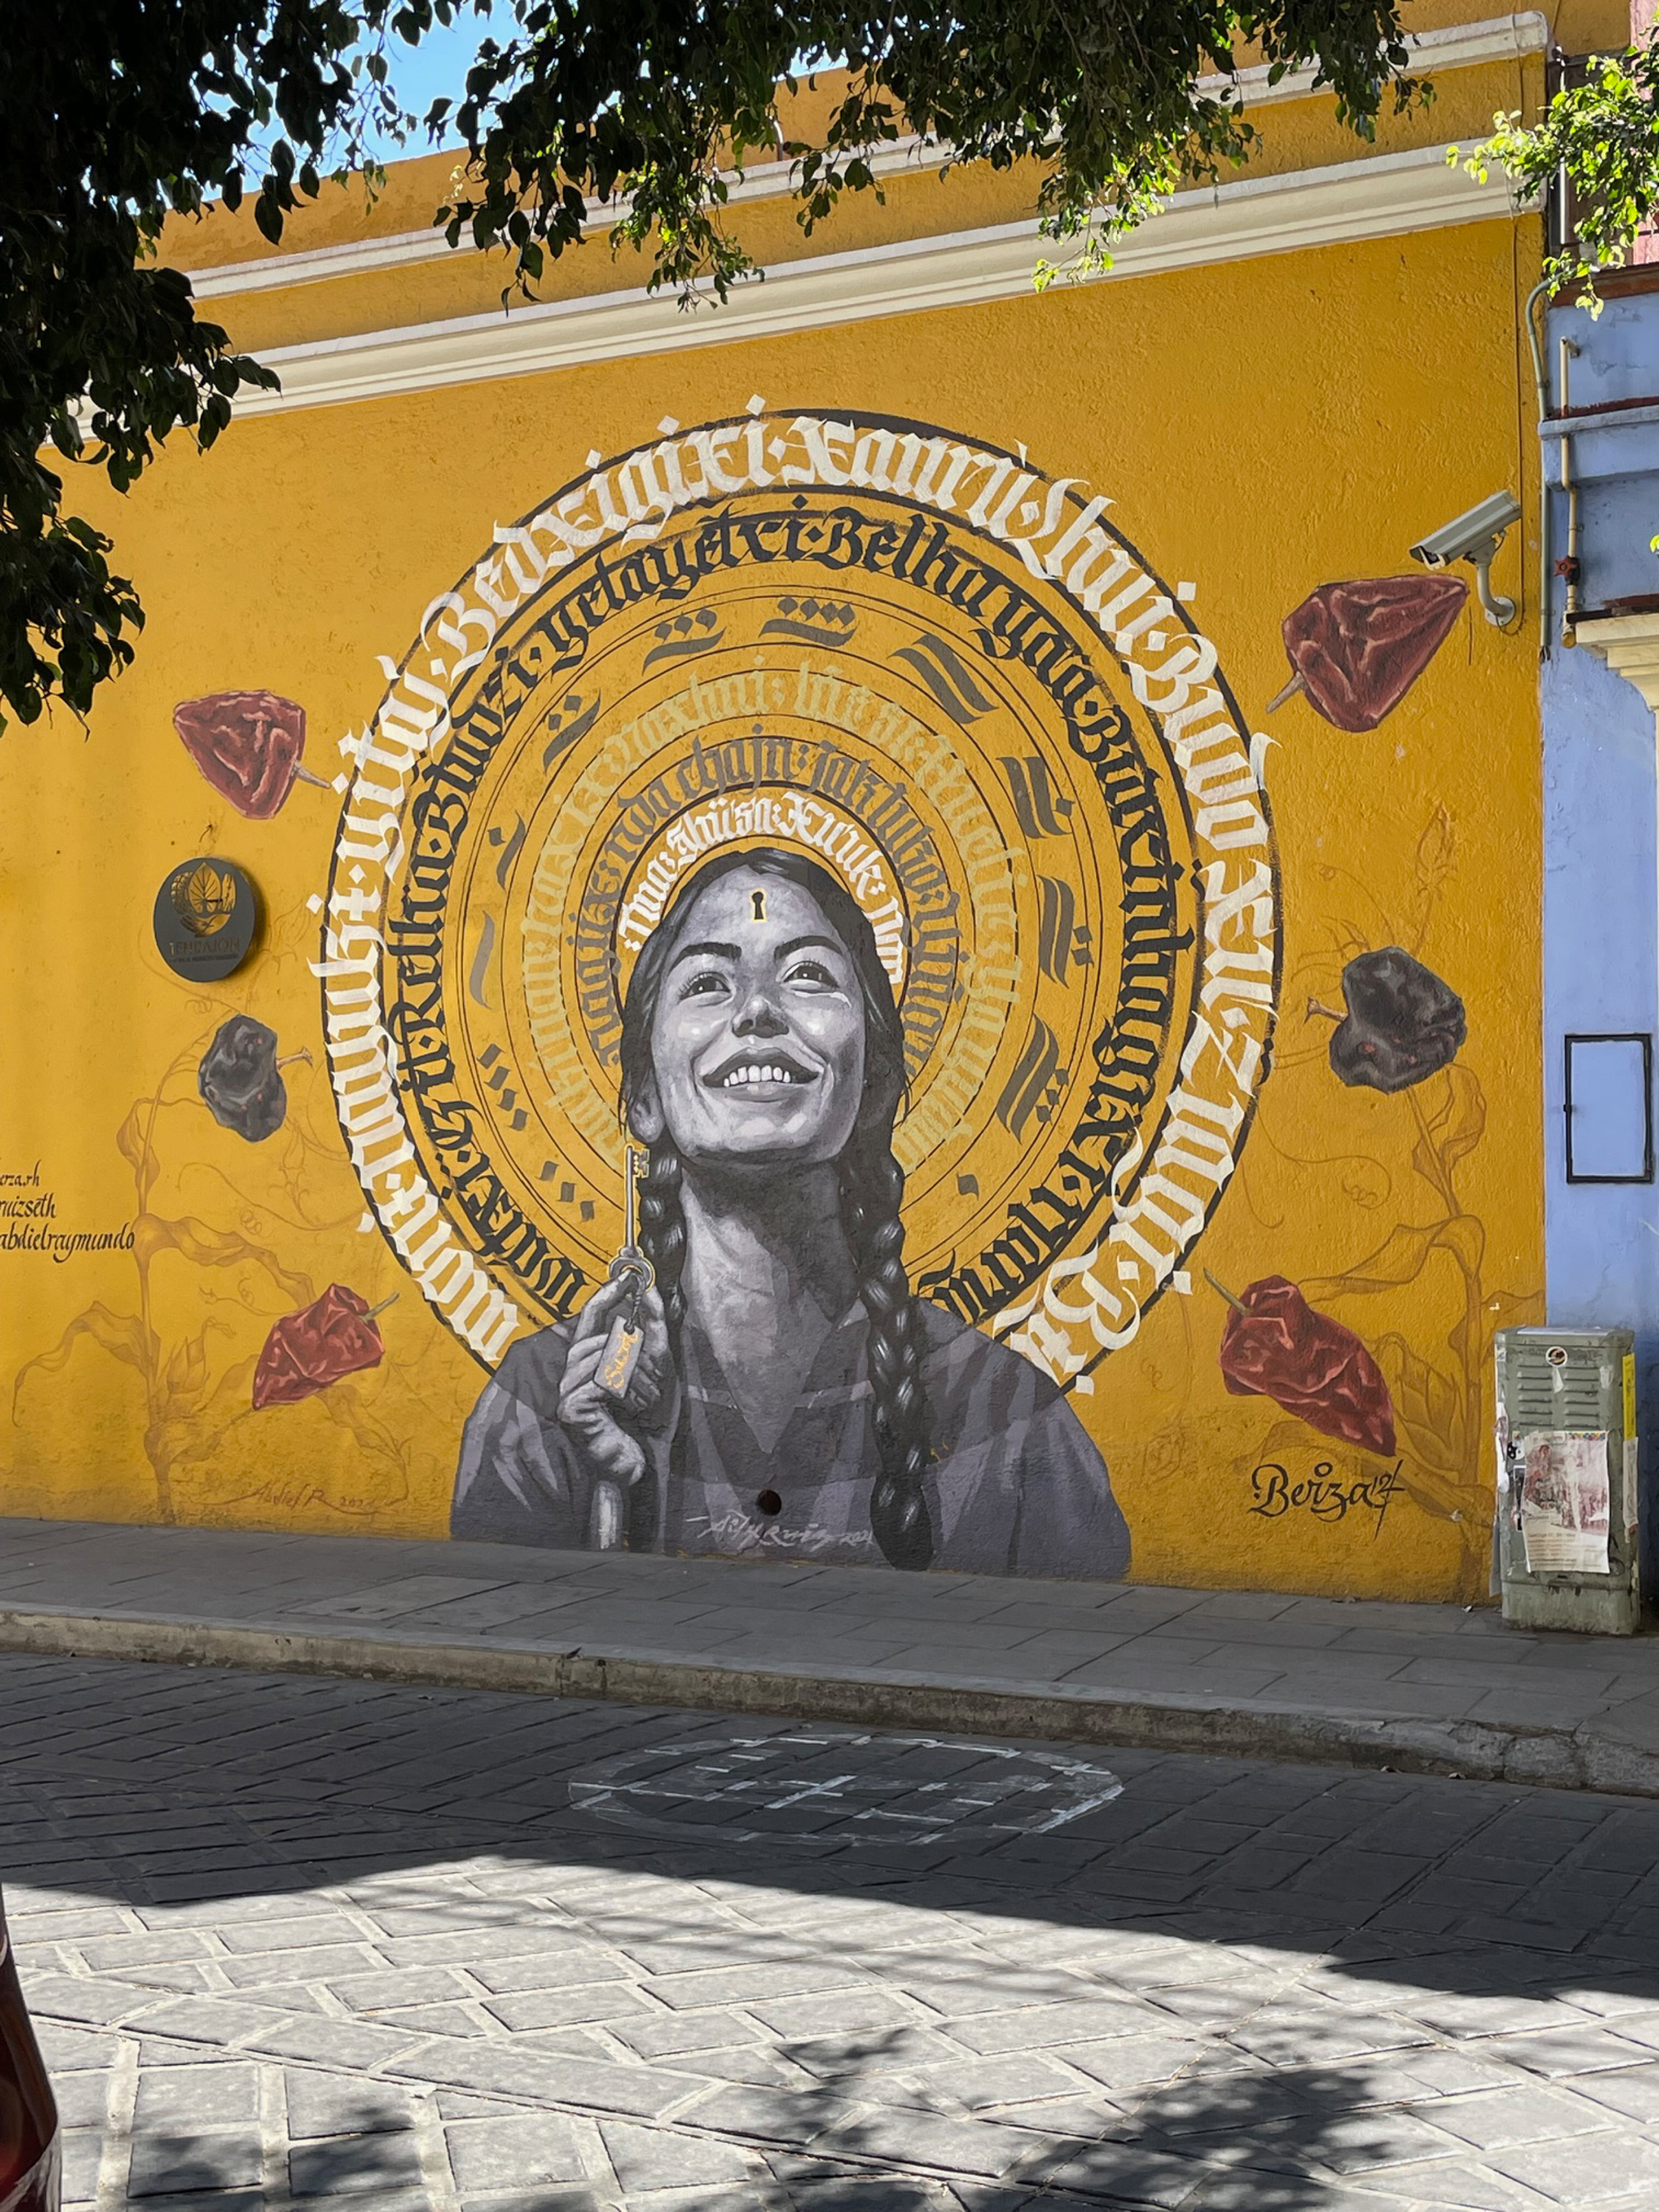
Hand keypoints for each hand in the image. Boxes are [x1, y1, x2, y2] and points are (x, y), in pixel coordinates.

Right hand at [556, 1275, 676, 1489]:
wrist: (649, 1461)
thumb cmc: (649, 1417)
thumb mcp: (658, 1363)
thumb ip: (652, 1325)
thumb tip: (647, 1286)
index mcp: (591, 1358)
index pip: (591, 1315)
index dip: (606, 1292)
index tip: (626, 1271)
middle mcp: (573, 1371)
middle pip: (601, 1336)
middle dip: (636, 1355)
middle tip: (652, 1382)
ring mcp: (567, 1390)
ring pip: (602, 1356)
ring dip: (635, 1376)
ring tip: (643, 1401)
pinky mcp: (570, 1408)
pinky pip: (600, 1378)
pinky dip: (624, 1390)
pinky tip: (630, 1409)